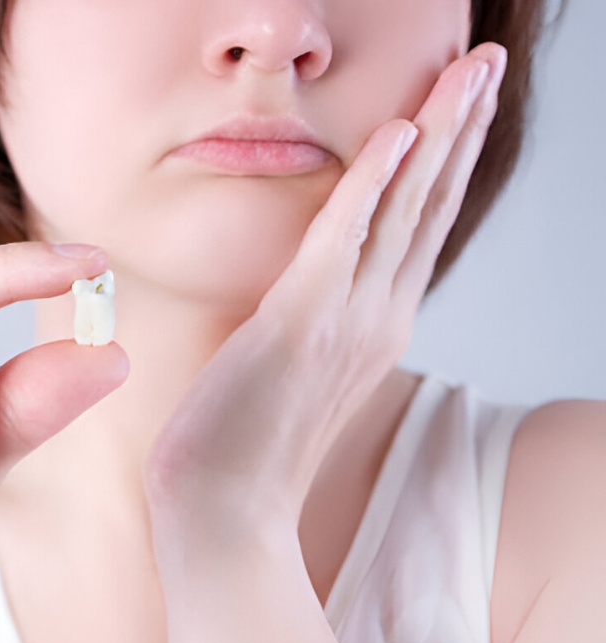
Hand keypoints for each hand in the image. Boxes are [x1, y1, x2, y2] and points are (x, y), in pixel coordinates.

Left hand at [145, 43, 507, 642]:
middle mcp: (378, 316)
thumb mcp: (296, 365)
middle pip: (432, 204)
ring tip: (471, 71)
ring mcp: (347, 321)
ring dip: (440, 132)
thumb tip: (310, 281)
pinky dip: (374, 184)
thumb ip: (316, 316)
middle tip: (488, 62)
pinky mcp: (301, 325)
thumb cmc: (246, 439)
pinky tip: (400, 134)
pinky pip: (344, 239)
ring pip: (407, 209)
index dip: (447, 158)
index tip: (463, 103)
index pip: (421, 223)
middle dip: (463, 126)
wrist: (225, 509)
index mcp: (375, 322)